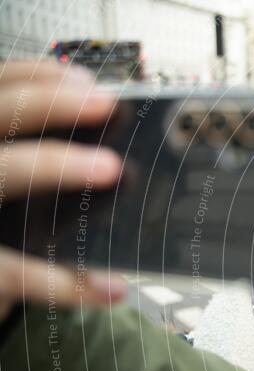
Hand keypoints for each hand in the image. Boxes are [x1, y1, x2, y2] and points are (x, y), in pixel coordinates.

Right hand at [0, 61, 125, 320]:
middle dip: (48, 103)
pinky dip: (68, 283)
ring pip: (1, 172)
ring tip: (115, 167)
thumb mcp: (23, 184)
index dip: (38, 77)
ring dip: (54, 163)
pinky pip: (17, 272)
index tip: (90, 82)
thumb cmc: (7, 223)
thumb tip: (119, 138)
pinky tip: (114, 288)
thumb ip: (52, 159)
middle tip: (107, 103)